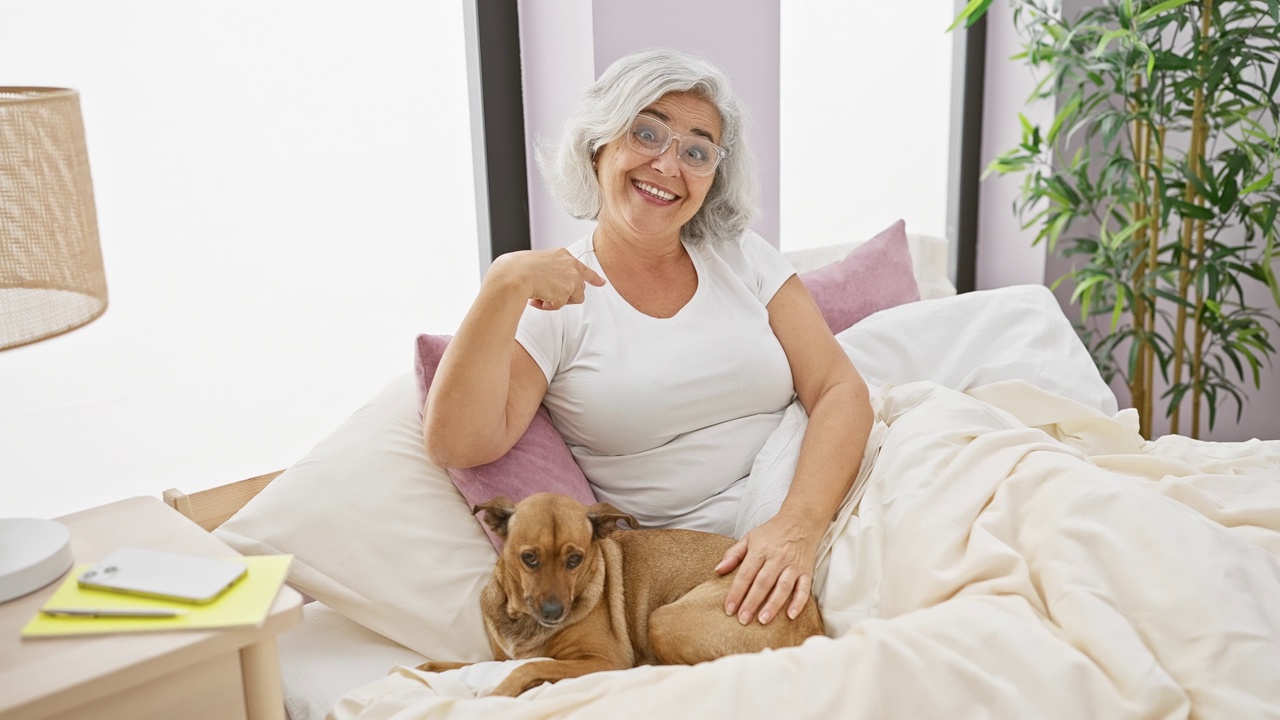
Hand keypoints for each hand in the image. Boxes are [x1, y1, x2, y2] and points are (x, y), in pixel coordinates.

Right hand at [488, 248, 605, 310]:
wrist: (513, 275)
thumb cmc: (517, 269)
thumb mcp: (537, 263)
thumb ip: (549, 271)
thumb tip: (551, 286)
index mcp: (561, 255)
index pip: (582, 267)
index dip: (593, 277)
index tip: (602, 282)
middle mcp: (570, 264)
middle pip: (579, 286)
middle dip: (565, 294)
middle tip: (546, 295)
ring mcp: (571, 276)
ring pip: (574, 297)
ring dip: (558, 300)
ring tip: (540, 296)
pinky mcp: (568, 290)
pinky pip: (561, 305)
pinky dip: (549, 306)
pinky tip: (538, 298)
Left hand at [715, 511, 818, 624]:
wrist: (802, 520)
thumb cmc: (773, 532)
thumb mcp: (750, 538)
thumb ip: (733, 554)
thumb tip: (718, 570)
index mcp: (760, 550)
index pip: (745, 574)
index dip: (736, 592)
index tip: (729, 609)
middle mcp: (777, 557)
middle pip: (763, 582)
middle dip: (752, 602)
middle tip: (743, 620)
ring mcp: (793, 565)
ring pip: (782, 587)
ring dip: (773, 605)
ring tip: (763, 620)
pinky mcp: (807, 571)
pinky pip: (804, 588)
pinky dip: (799, 602)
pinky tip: (791, 616)